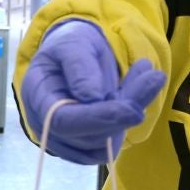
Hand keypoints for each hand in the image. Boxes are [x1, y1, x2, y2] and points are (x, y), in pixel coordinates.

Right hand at [20, 20, 166, 163]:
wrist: (77, 55)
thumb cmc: (72, 46)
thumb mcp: (75, 42)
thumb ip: (80, 65)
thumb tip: (91, 97)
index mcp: (37, 95)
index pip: (61, 120)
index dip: (96, 118)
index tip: (130, 107)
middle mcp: (45, 124)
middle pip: (85, 136)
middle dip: (121, 114)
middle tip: (153, 79)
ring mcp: (64, 140)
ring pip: (104, 142)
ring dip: (130, 111)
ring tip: (146, 76)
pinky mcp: (84, 146)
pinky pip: (111, 145)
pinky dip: (128, 120)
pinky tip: (135, 93)